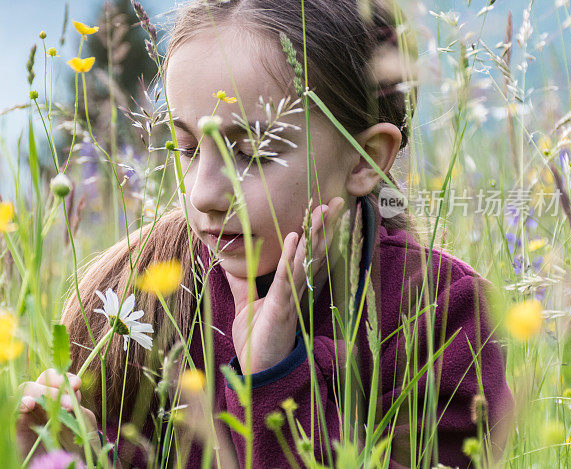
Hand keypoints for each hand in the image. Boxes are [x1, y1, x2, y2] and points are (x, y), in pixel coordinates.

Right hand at [16, 369, 98, 459]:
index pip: (55, 379)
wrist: (64, 468)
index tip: (77, 384)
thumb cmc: (77, 448)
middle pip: (39, 382)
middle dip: (54, 388)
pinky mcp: (14, 427)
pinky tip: (28, 404)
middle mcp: (40, 403)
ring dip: (38, 392)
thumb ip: (78, 405)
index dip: (64, 377)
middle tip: (69, 405)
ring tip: (53, 403)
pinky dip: (17, 402)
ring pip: (23, 390)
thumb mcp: (83, 425)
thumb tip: (73, 388)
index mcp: (57, 399)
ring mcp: (26, 414)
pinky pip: (8, 409)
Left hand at [226, 196, 344, 374]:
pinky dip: (291, 257)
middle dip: (326, 225)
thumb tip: (230, 261)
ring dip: (315, 233)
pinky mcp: (281, 307)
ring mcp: (291, 297)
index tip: (325, 207)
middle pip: (314, 251)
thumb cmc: (256, 341)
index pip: (307, 253)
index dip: (317, 231)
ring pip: (306, 259)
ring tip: (323, 209)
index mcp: (290, 287)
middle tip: (340, 200)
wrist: (258, 371)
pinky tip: (296, 237)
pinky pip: (287, 277)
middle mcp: (295, 289)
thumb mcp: (246, 305)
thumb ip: (242, 283)